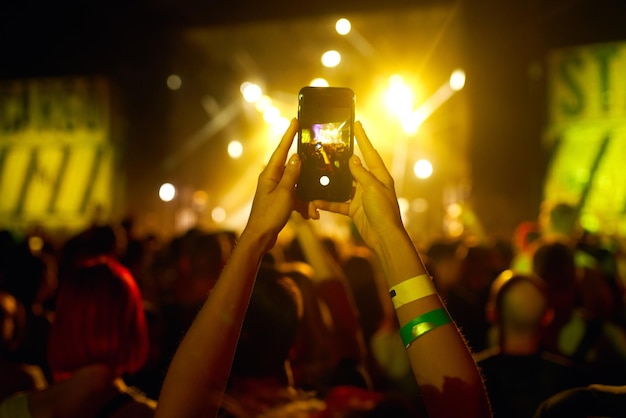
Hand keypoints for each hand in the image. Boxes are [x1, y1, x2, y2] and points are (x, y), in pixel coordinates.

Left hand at [243, 119, 310, 249]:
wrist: (260, 237)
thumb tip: (296, 156)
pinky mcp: (280, 201)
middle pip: (293, 168)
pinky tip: (310, 216)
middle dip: (307, 174)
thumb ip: (292, 174)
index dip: (289, 134)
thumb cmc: (269, 215)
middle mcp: (272, 179)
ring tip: (314, 211)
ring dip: (307, 198)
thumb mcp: (284, 193)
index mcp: (270, 174)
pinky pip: (296, 198)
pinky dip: (304, 206)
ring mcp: (276, 190)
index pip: (282, 149)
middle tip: (317, 161)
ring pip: (298, 186)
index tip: (295, 120)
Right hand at [313, 121, 403, 249]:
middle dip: (343, 159)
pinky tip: (316, 200)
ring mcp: (362, 197)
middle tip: (331, 147)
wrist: (383, 237)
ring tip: (318, 172)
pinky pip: (339, 203)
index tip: (357, 124)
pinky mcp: (355, 210)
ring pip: (344, 186)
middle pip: (355, 168)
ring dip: (332, 182)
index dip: (363, 138)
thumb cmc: (383, 211)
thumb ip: (361, 173)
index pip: (370, 153)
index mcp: (380, 176)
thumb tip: (353, 158)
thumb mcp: (372, 188)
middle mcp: (371, 185)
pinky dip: (329, 203)